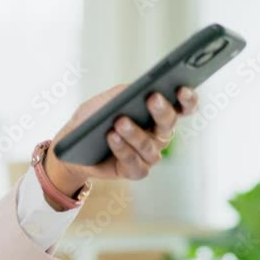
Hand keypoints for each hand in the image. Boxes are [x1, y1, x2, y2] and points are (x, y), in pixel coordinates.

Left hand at [44, 84, 199, 197]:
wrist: (72, 145)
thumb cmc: (92, 118)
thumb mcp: (105, 100)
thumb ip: (123, 93)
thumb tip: (137, 89)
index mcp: (156, 115)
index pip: (181, 107)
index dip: (187, 99)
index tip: (183, 88)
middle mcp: (158, 135)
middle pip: (168, 124)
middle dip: (162, 111)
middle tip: (153, 98)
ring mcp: (148, 155)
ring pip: (149, 145)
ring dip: (134, 133)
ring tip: (120, 121)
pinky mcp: (135, 171)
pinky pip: (134, 163)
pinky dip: (122, 149)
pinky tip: (112, 137)